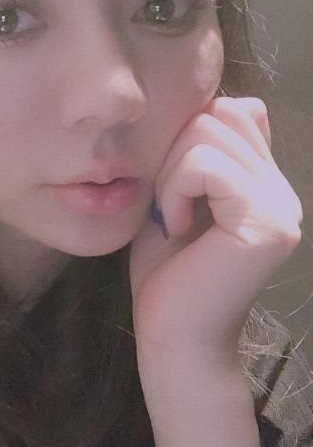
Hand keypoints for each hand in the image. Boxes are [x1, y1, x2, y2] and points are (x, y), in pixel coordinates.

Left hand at [129, 96, 302, 368]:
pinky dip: (175, 189)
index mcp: (262, 184)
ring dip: (172, 172)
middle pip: (220, 112)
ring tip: (171, 218)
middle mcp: (280, 190)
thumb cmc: (165, 276)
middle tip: (167, 203)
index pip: (236, 111)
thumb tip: (204, 108)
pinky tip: (174, 227)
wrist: (172, 338)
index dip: (190, 135)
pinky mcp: (264, 223)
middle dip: (175, 151)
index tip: (172, 186)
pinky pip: (207, 164)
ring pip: (210, 129)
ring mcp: (279, 206)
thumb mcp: (175, 201)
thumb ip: (194, 158)